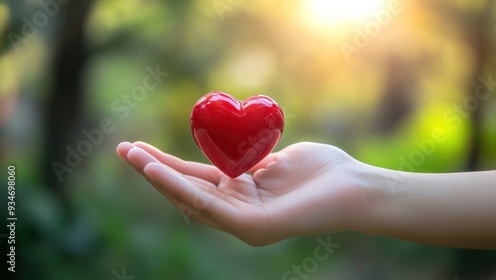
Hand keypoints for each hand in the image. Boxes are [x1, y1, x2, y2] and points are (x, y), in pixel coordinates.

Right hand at [116, 141, 366, 245]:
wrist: (356, 187)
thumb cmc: (323, 170)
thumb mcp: (274, 157)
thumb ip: (248, 156)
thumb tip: (230, 147)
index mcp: (241, 194)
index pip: (197, 180)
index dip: (168, 165)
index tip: (142, 147)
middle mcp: (237, 211)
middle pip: (187, 190)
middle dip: (153, 170)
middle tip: (122, 150)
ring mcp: (242, 222)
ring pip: (191, 199)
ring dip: (158, 177)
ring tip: (131, 156)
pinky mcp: (252, 228)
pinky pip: (208, 204)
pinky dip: (179, 187)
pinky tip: (157, 171)